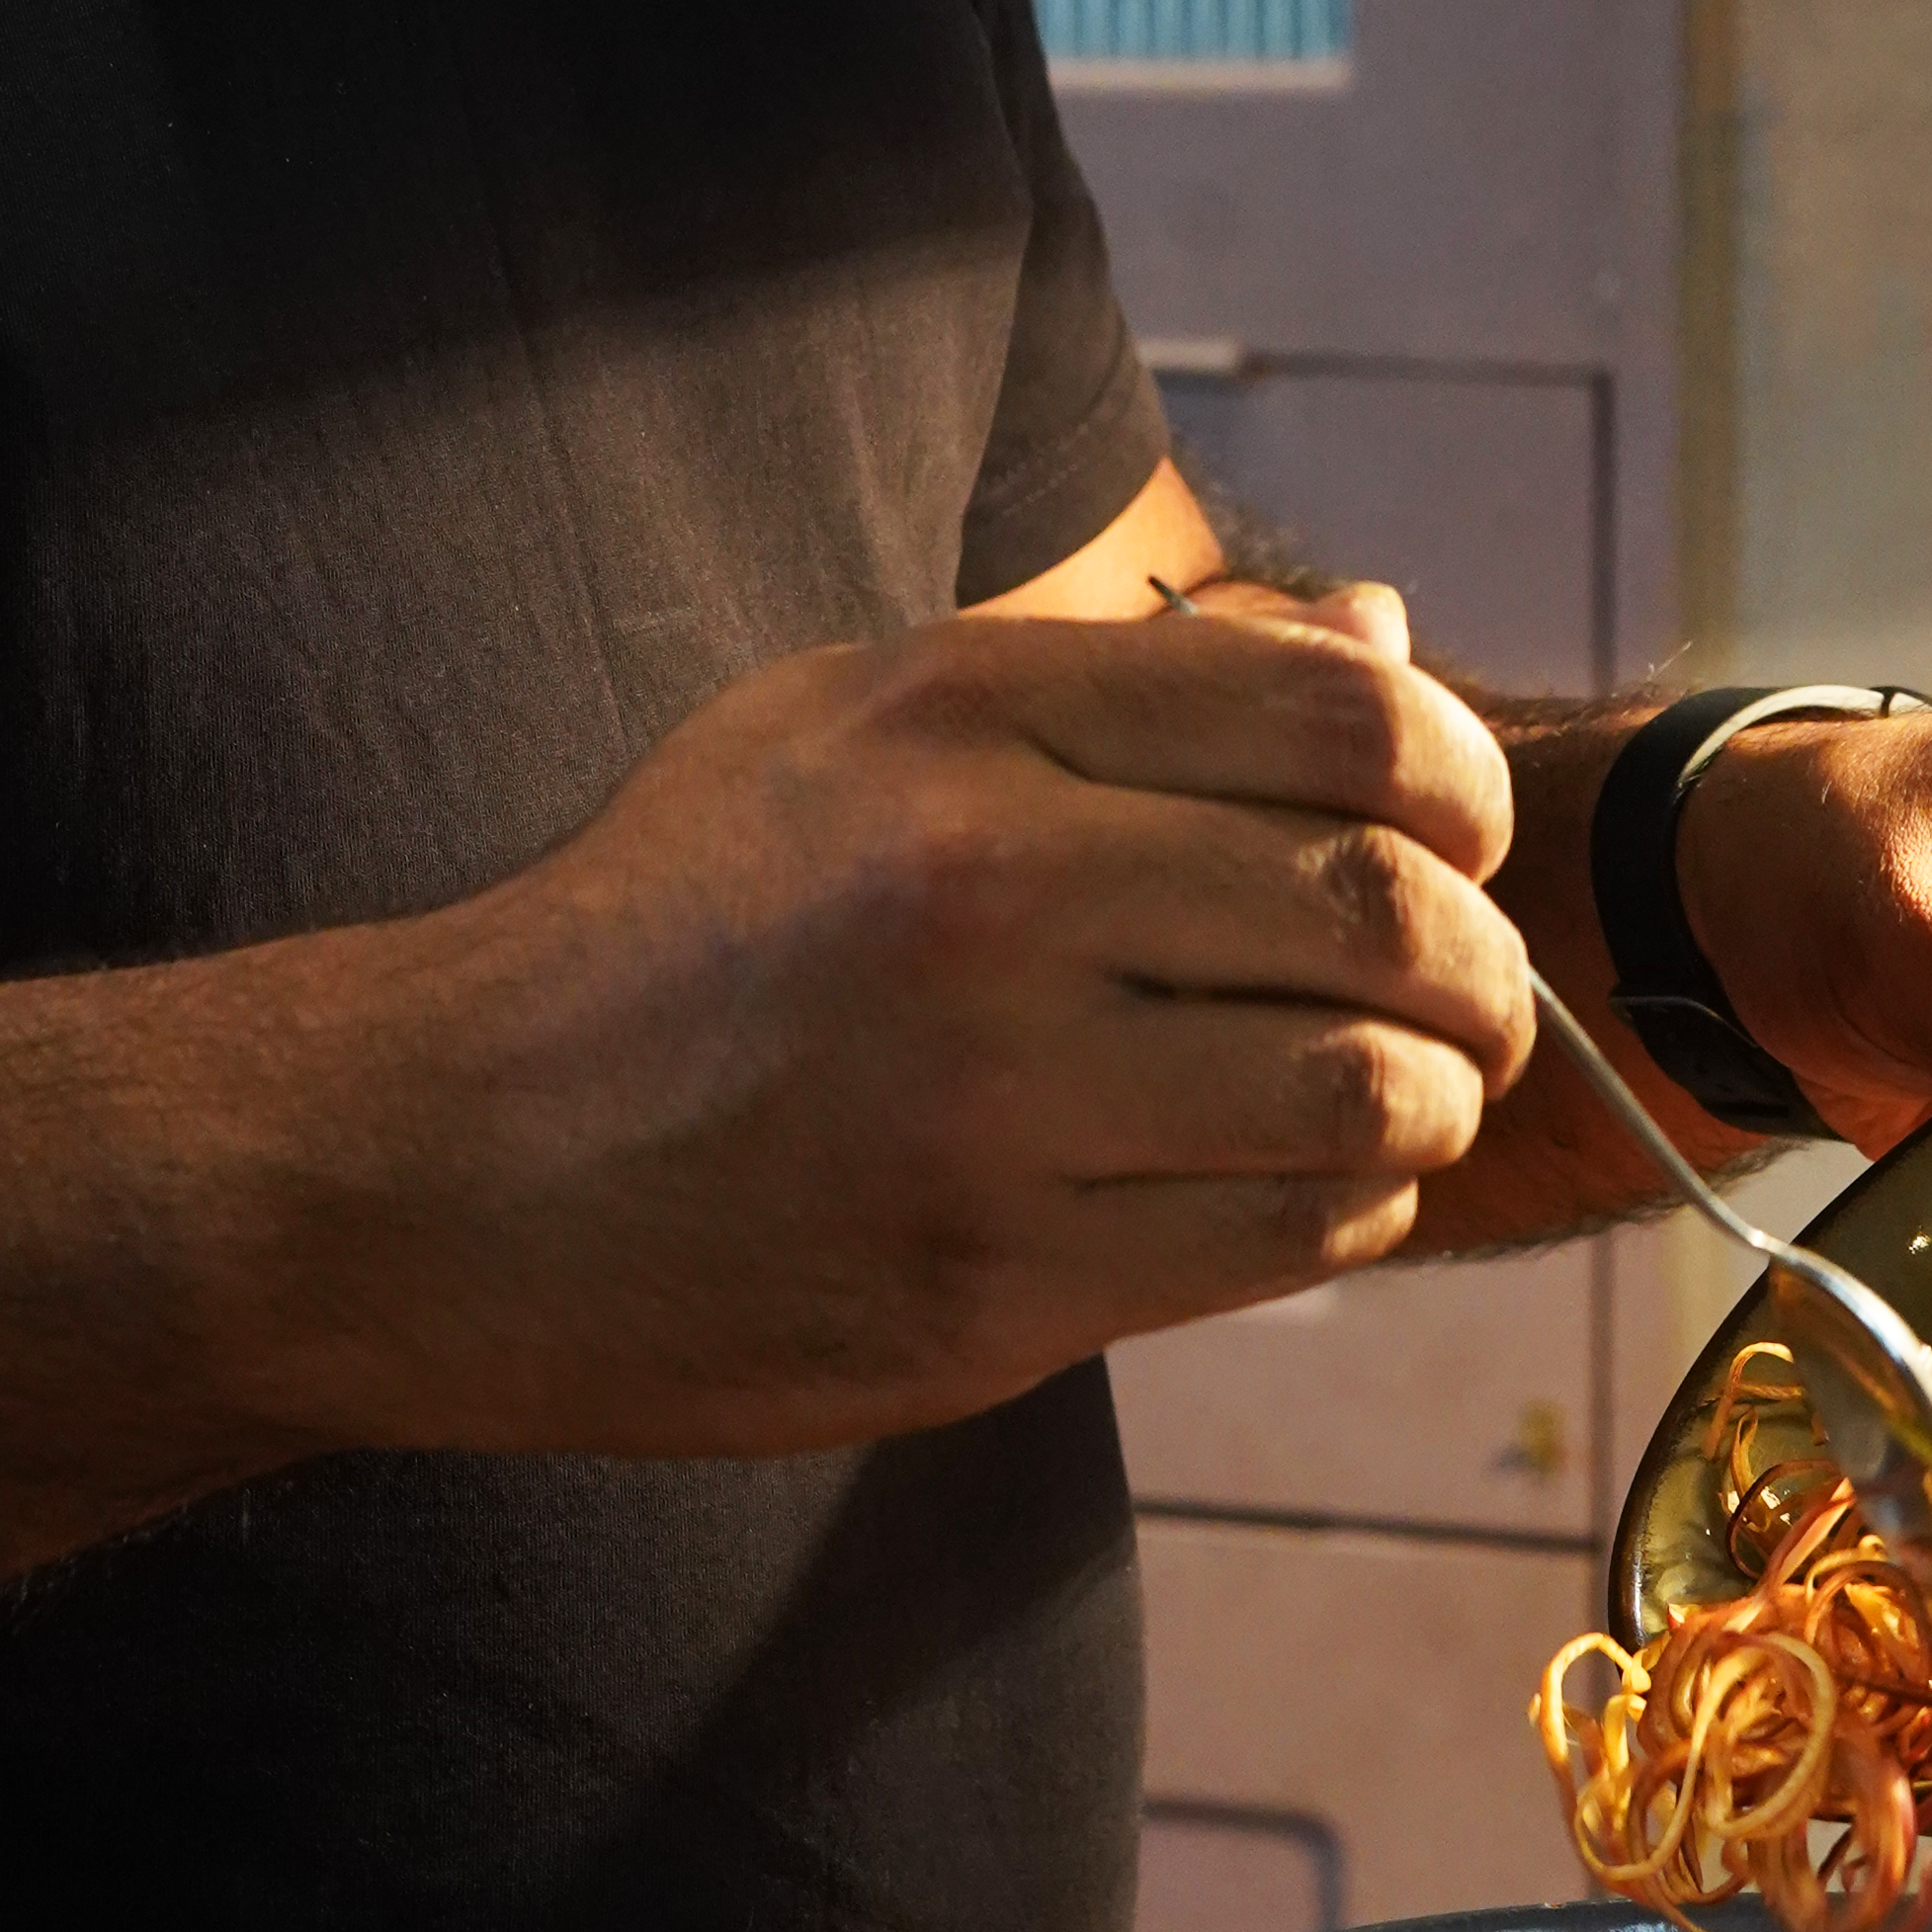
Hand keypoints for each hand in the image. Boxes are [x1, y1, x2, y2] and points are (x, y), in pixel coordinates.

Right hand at [370, 592, 1523, 1452]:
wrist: (452, 1166)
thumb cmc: (677, 924)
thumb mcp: (860, 724)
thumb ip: (1134, 679)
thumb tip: (1388, 643)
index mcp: (962, 714)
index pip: (1344, 714)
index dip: (1458, 781)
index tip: (1456, 834)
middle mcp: (989, 886)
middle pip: (1386, 910)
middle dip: (1479, 963)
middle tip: (1471, 994)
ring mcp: (994, 1101)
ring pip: (1368, 1096)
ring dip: (1429, 1101)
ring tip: (1396, 1095)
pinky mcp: (995, 1288)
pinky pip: (1288, 1243)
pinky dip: (1346, 1211)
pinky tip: (1298, 1185)